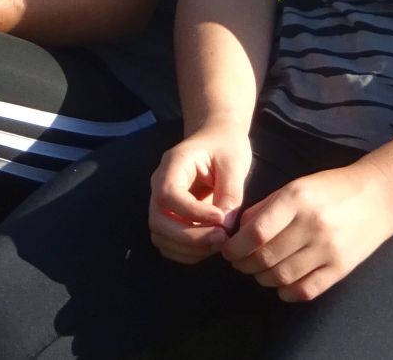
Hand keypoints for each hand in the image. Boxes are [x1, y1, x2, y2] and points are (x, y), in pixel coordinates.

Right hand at [150, 126, 253, 263]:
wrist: (217, 140)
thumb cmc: (225, 147)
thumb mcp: (234, 162)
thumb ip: (230, 193)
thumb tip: (224, 226)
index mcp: (173, 164)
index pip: (168, 195)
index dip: (193, 213)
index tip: (221, 218)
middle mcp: (159, 184)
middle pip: (158, 221)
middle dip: (190, 237)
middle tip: (222, 237)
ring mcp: (160, 203)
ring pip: (161, 236)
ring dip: (190, 248)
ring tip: (219, 241)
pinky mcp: (168, 218)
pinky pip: (168, 244)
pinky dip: (188, 253)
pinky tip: (210, 245)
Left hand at [221, 159, 392, 301]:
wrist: (380, 196)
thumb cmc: (332, 188)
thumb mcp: (296, 186)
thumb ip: (267, 207)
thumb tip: (239, 230)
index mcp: (296, 200)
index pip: (256, 232)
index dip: (235, 246)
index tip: (227, 250)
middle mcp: (311, 226)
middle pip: (266, 257)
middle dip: (244, 264)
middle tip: (238, 263)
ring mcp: (328, 249)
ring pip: (282, 276)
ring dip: (261, 278)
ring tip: (257, 272)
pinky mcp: (341, 268)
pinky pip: (307, 290)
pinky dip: (287, 292)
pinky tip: (280, 285)